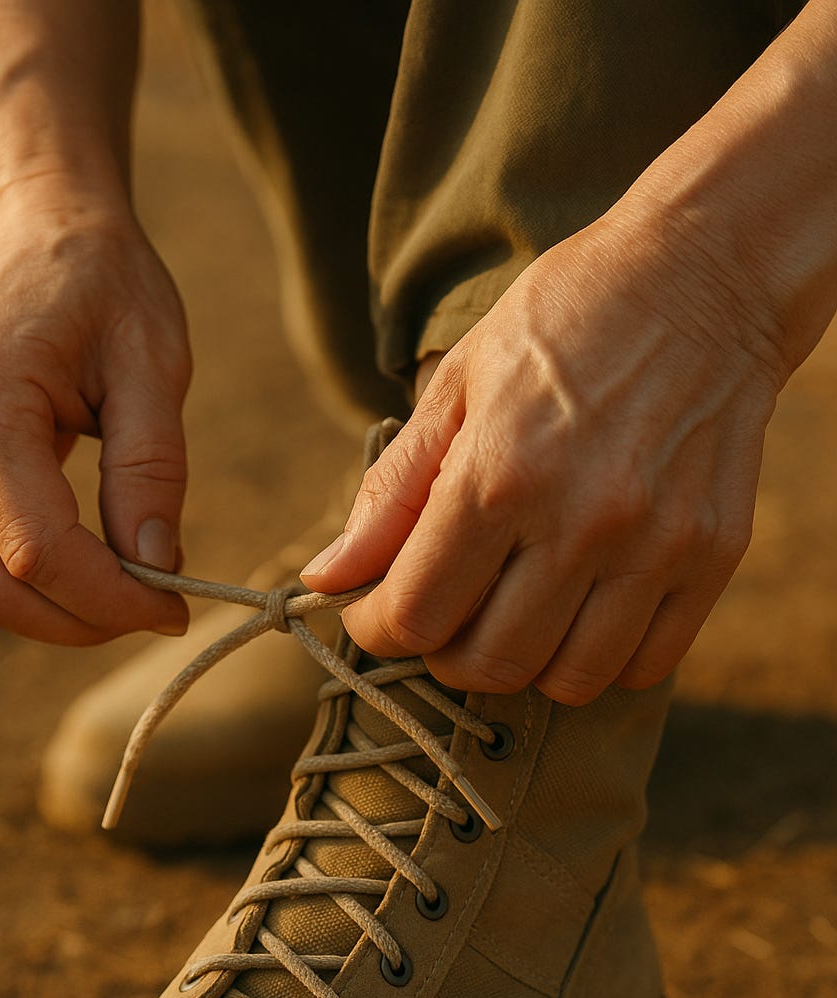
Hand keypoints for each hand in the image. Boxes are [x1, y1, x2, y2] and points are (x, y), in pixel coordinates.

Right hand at [0, 190, 190, 643]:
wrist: (39, 231)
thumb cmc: (104, 284)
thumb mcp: (153, 363)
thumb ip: (152, 467)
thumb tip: (156, 566)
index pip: (38, 549)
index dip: (110, 599)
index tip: (177, 608)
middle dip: (78, 622)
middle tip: (155, 612)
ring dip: (53, 614)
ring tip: (128, 592)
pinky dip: (32, 586)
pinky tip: (91, 568)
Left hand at [301, 217, 784, 703]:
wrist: (705, 274)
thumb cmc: (565, 320)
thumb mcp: (457, 384)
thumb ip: (390, 493)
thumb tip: (325, 577)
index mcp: (500, 473)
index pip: (416, 614)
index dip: (378, 629)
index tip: (376, 611)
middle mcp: (581, 519)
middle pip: (489, 664)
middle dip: (445, 657)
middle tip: (445, 618)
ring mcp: (655, 544)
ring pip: (569, 681)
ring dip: (525, 666)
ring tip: (514, 617)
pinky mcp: (714, 555)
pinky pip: (647, 664)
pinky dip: (604, 661)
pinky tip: (583, 614)